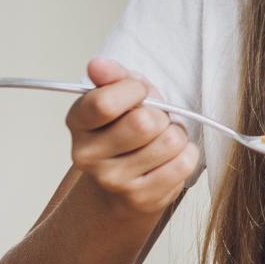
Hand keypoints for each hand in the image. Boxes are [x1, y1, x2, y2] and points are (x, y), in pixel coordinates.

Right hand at [65, 57, 199, 214]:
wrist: (125, 182)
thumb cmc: (127, 128)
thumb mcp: (121, 94)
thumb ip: (113, 76)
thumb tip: (98, 64)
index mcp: (78, 121)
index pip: (106, 102)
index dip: (135, 91)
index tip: (139, 93)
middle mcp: (86, 155)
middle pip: (145, 122)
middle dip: (161, 116)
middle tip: (154, 122)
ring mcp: (112, 180)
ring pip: (169, 142)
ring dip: (176, 136)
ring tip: (161, 141)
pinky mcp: (139, 199)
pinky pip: (183, 164)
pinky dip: (186, 155)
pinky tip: (169, 159)